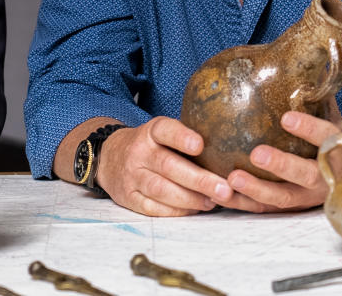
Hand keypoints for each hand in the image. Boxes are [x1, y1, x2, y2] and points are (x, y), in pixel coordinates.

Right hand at [96, 116, 233, 216]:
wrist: (110, 158)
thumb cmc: (150, 146)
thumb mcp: (162, 133)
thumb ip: (187, 138)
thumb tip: (231, 153)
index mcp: (150, 132)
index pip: (165, 130)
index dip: (182, 137)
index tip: (200, 145)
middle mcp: (139, 153)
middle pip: (169, 166)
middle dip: (199, 180)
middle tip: (225, 189)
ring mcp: (132, 176)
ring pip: (162, 190)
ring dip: (191, 199)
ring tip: (213, 201)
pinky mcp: (129, 197)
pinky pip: (154, 208)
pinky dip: (177, 211)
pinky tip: (195, 209)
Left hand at [224, 99, 341, 211]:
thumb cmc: (331, 137)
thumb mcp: (330, 114)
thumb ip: (315, 92)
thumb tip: (303, 57)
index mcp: (340, 149)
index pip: (329, 139)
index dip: (310, 130)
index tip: (286, 118)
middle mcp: (328, 177)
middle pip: (307, 175)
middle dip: (282, 166)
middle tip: (256, 154)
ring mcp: (308, 197)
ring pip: (284, 198)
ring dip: (258, 190)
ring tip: (233, 178)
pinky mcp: (289, 209)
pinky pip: (265, 209)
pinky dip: (244, 204)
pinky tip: (223, 193)